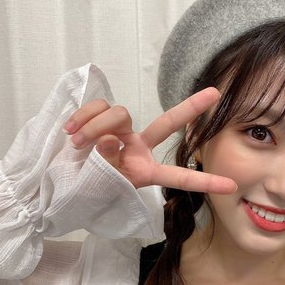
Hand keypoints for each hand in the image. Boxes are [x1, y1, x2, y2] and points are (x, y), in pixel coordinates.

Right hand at [63, 88, 236, 193]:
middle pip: (168, 123)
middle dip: (191, 107)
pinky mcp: (100, 119)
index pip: (179, 177)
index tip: (232, 185)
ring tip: (77, 145)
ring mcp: (120, 132)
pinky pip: (97, 108)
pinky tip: (71, 133)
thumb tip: (111, 139)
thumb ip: (109, 164)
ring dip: (94, 128)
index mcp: (145, 172)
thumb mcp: (100, 186)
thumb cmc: (80, 192)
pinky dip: (82, 118)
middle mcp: (138, 148)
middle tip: (216, 93)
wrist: (52, 183)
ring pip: (119, 114)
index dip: (204, 181)